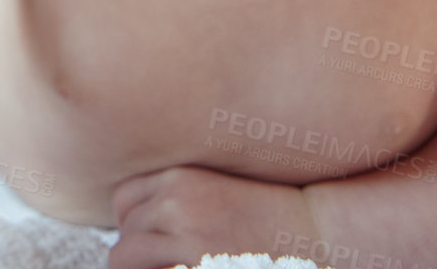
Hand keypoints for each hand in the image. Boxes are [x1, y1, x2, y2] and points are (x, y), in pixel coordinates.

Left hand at [109, 164, 320, 268]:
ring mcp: (185, 234)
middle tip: (161, 261)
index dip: (130, 222)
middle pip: (125, 228)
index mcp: (181, 177)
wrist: (313, 233)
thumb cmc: (269, 216)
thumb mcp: (218, 190)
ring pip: (125, 256)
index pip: (124, 197)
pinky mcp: (195, 263)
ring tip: (168, 268)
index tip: (145, 238)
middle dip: (135, 250)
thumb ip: (180, 197)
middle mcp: (176, 200)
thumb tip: (139, 220)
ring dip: (140, 267)